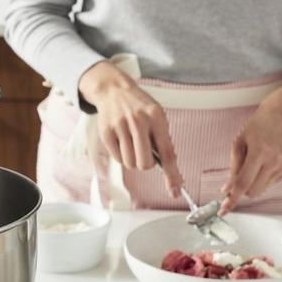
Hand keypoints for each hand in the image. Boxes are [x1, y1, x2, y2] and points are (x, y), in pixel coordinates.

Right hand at [79, 61, 182, 197]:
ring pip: (130, 163)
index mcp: (156, 117)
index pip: (167, 153)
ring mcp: (121, 126)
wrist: (113, 90)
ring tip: (131, 144)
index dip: (172, 175)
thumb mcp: (156, 116)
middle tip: (143, 153)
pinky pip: (118, 158)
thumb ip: (162, 139)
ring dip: (132, 159)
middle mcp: (139, 121)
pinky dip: (121, 155)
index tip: (175, 191)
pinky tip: (121, 140)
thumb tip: (169, 168)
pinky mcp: (107, 132)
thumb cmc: (139, 106)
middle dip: (145, 164)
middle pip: (144, 163)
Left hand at [219, 61, 281, 213]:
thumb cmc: (258, 126)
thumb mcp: (239, 142)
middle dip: (242, 190)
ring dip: (253, 182)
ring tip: (255, 163)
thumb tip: (228, 188)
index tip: (224, 209)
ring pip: (261, 189)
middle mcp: (274, 161)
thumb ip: (233, 167)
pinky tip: (265, 162)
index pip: (243, 182)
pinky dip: (263, 178)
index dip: (232, 198)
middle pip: (253, 191)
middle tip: (235, 181)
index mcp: (260, 152)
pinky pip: (271, 183)